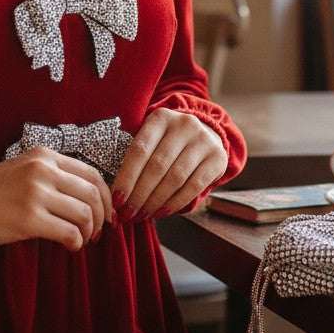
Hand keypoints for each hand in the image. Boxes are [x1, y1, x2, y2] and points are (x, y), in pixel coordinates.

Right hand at [0, 148, 112, 252]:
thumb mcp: (22, 170)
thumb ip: (52, 175)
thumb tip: (88, 197)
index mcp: (44, 156)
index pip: (91, 173)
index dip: (106, 196)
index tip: (106, 213)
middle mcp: (43, 170)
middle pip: (93, 193)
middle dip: (102, 216)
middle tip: (99, 232)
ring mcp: (36, 193)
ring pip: (85, 213)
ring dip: (90, 231)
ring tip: (83, 240)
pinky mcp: (29, 219)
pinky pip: (70, 233)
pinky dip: (76, 243)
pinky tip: (70, 246)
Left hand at [111, 108, 226, 220]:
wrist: (206, 133)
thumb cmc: (167, 142)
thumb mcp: (151, 138)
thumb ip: (135, 158)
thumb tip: (116, 195)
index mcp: (161, 118)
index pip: (139, 150)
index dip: (126, 177)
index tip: (115, 199)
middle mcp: (184, 125)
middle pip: (157, 166)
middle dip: (139, 194)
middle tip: (127, 213)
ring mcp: (203, 140)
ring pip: (174, 178)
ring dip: (155, 201)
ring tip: (141, 215)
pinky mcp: (217, 158)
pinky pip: (193, 187)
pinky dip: (175, 203)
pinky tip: (161, 213)